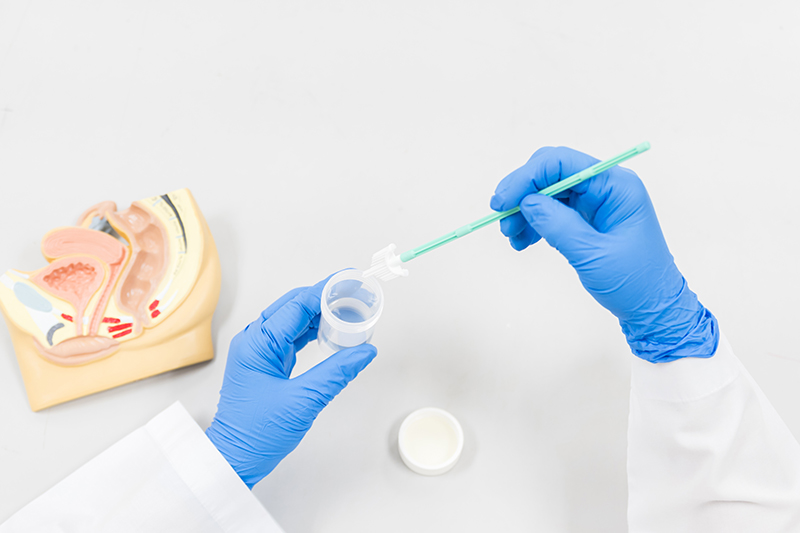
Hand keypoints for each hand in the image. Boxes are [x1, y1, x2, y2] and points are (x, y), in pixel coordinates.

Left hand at [205, 277, 377, 487]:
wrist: (234, 459)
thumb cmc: (255, 434)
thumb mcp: (303, 401)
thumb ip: (337, 373)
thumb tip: (365, 351)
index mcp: (257, 343)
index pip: (297, 305)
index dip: (325, 291)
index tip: (350, 282)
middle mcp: (255, 341)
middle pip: (294, 305)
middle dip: (325, 296)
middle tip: (355, 291)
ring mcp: (259, 351)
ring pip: (293, 319)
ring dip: (320, 312)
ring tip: (349, 308)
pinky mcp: (266, 362)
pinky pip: (291, 335)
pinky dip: (312, 329)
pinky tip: (331, 329)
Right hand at [491, 146, 717, 362]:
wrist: (653, 309)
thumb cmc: (636, 283)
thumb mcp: (593, 255)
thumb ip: (559, 225)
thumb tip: (527, 203)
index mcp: (617, 187)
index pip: (563, 163)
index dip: (527, 177)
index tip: (503, 202)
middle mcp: (606, 187)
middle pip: (551, 171)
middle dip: (522, 192)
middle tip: (501, 217)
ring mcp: (596, 202)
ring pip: (548, 191)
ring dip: (524, 210)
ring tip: (511, 236)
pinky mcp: (587, 218)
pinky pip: (552, 209)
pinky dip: (534, 222)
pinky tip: (523, 240)